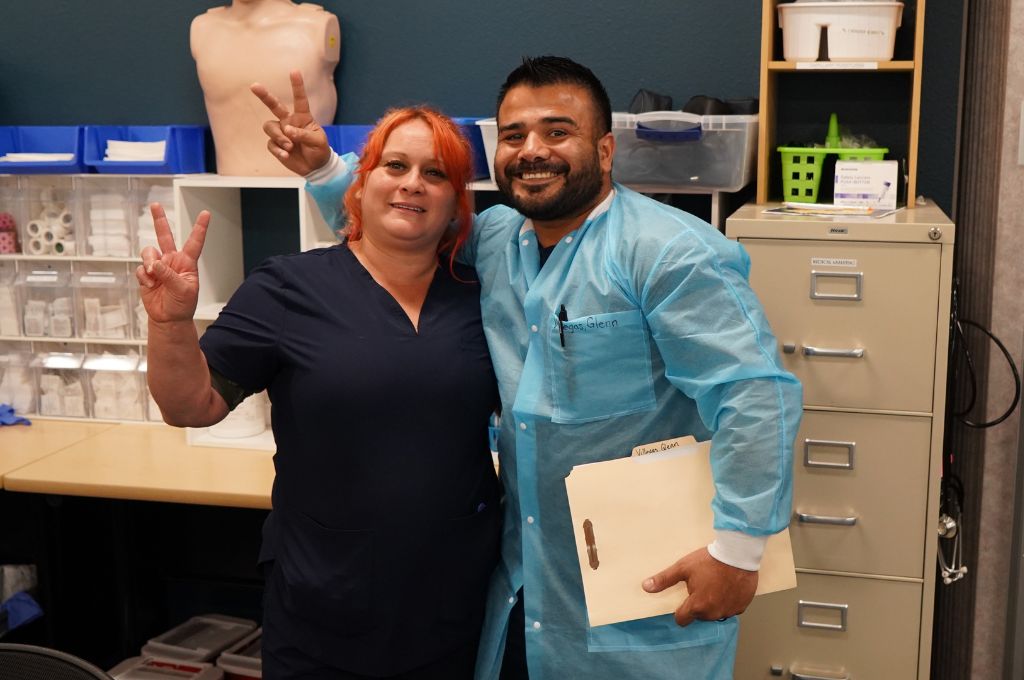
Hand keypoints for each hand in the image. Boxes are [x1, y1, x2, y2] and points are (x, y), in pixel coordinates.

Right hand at [135, 203, 208, 323]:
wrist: (169, 319)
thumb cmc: (182, 305)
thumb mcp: (183, 290)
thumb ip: (169, 275)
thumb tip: (154, 263)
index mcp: (187, 263)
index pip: (194, 242)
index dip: (200, 228)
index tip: (206, 214)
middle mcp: (172, 261)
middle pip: (165, 236)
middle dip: (159, 220)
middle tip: (155, 205)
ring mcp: (158, 267)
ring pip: (148, 252)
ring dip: (149, 261)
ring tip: (152, 274)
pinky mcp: (146, 275)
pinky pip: (140, 268)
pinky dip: (143, 276)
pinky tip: (150, 285)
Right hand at [251, 70, 330, 175]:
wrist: (316, 167)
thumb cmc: (319, 150)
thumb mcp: (317, 141)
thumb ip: (303, 134)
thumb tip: (288, 130)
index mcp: (303, 117)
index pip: (299, 99)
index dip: (297, 86)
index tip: (294, 71)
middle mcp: (289, 122)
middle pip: (274, 106)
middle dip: (264, 96)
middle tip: (254, 86)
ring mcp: (281, 133)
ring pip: (270, 127)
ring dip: (279, 137)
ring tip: (290, 147)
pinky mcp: (276, 145)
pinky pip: (271, 144)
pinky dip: (278, 150)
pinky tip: (286, 155)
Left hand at [642, 547, 757, 626]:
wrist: (737, 553)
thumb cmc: (709, 560)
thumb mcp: (683, 567)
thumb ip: (664, 580)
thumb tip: (646, 587)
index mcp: (697, 606)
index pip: (682, 619)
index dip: (680, 610)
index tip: (684, 599)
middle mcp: (713, 613)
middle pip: (699, 616)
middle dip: (698, 605)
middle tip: (701, 586)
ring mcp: (729, 611)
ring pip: (715, 613)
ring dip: (713, 604)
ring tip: (714, 585)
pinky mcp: (741, 607)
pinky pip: (730, 609)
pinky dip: (727, 602)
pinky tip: (727, 587)